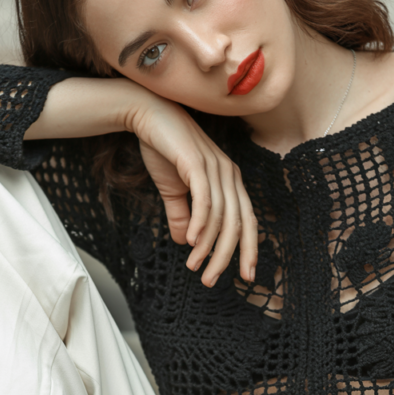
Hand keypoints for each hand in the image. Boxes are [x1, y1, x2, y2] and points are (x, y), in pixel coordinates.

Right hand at [128, 96, 257, 287]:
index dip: (248, 249)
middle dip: (226, 256)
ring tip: (194, 266)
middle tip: (210, 280)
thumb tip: (185, 243)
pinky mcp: (197, 162)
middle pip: (237, 223)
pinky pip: (204, 198)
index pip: (247, 220)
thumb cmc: (162, 149)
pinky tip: (191, 242)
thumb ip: (182, 215)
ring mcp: (215, 167)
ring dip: (208, 246)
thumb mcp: (173, 189)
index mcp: (230, 181)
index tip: (244, 275)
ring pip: (220, 216)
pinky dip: (200, 222)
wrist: (145, 115)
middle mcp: (229, 174)